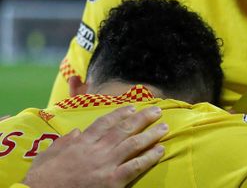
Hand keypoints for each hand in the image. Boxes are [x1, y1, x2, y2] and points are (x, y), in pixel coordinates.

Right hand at [23, 105, 167, 187]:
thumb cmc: (42, 178)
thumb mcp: (48, 154)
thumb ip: (64, 142)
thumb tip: (77, 132)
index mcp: (81, 142)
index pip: (105, 122)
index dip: (121, 113)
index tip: (132, 107)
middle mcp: (97, 149)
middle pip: (124, 129)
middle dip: (142, 118)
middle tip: (156, 111)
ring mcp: (106, 164)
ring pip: (134, 144)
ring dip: (151, 134)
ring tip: (164, 127)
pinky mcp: (113, 181)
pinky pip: (136, 166)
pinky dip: (149, 157)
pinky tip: (160, 150)